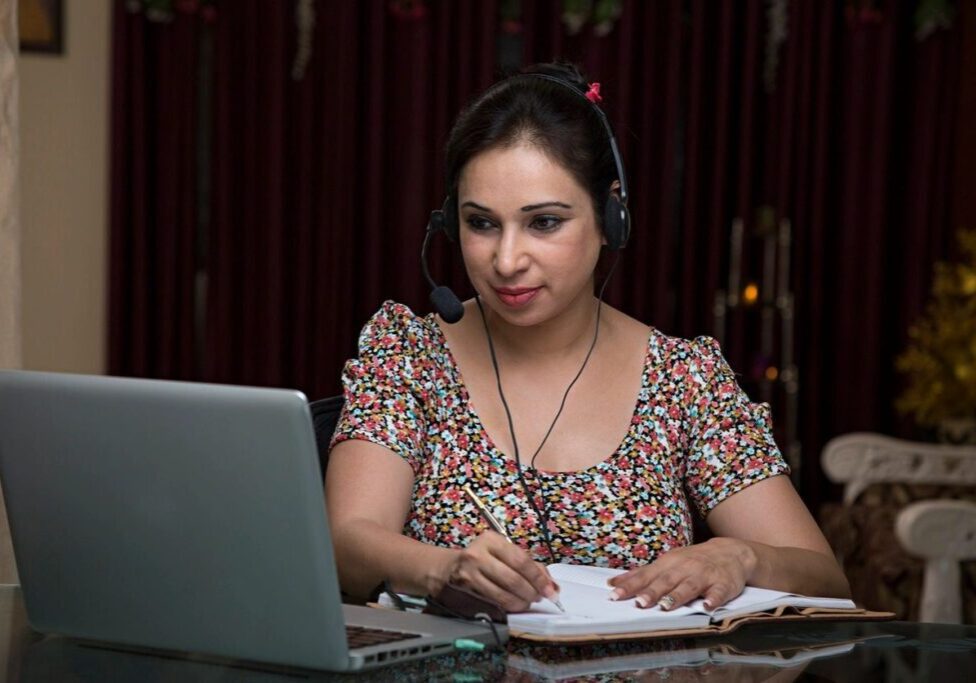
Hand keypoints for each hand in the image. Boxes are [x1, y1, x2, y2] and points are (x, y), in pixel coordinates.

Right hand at [446, 532, 558, 611]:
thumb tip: (552, 585)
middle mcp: (478, 555)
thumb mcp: (502, 551)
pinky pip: (493, 602)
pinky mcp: (466, 591)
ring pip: (503, 595)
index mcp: (491, 540)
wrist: (448, 568)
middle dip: (532, 592)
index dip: (539, 578)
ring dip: (521, 602)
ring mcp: (470, 574)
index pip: (521, 560)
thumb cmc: (482, 558)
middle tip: (539, 597)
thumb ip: (528, 564)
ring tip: (527, 602)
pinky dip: (508, 607)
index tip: (551, 590)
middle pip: (513, 579)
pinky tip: (514, 605)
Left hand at [606, 537, 757, 609]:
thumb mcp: (666, 563)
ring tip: (666, 606)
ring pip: (689, 586)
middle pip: (665, 581)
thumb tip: (613, 583)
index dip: (630, 585)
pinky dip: (713, 599)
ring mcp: (704, 575)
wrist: (730, 551)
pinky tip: (707, 606)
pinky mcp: (723, 584)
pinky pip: (718, 593)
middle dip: (652, 592)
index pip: (646, 575)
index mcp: (668, 564)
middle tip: (639, 603)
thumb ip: (642, 575)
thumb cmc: (692, 560)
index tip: (614, 594)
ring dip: (677, 596)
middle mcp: (684, 568)